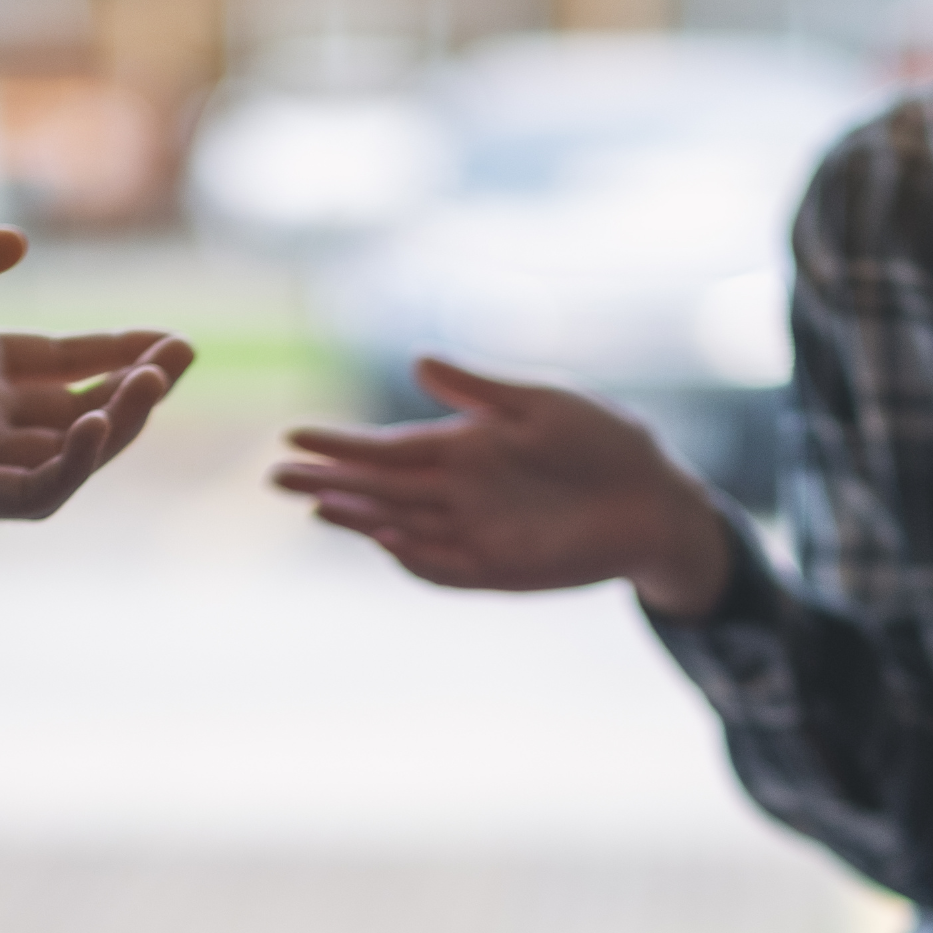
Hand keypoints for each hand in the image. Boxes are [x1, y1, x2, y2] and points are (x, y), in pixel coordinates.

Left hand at [0, 221, 195, 518]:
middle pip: (83, 409)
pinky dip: (70, 466)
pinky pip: (30, 492)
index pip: (67, 363)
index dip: (121, 352)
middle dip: (138, 388)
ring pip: (71, 454)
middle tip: (179, 358)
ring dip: (118, 424)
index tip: (175, 340)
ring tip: (149, 385)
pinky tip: (93, 425)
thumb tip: (22, 246)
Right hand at [273, 358, 731, 616]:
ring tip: (317, 505)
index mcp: (463, 446)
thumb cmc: (605, 443)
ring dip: (359, 519)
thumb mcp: (543, 403)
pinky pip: (444, 568)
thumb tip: (418, 363)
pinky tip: (383, 539)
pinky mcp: (499, 569)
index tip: (293, 435)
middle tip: (275, 477)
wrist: (657, 500)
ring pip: (401, 528)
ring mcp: (475, 533)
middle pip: (379, 490)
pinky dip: (412, 557)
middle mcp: (458, 493)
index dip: (341, 443)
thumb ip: (480, 390)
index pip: (387, 447)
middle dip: (329, 482)